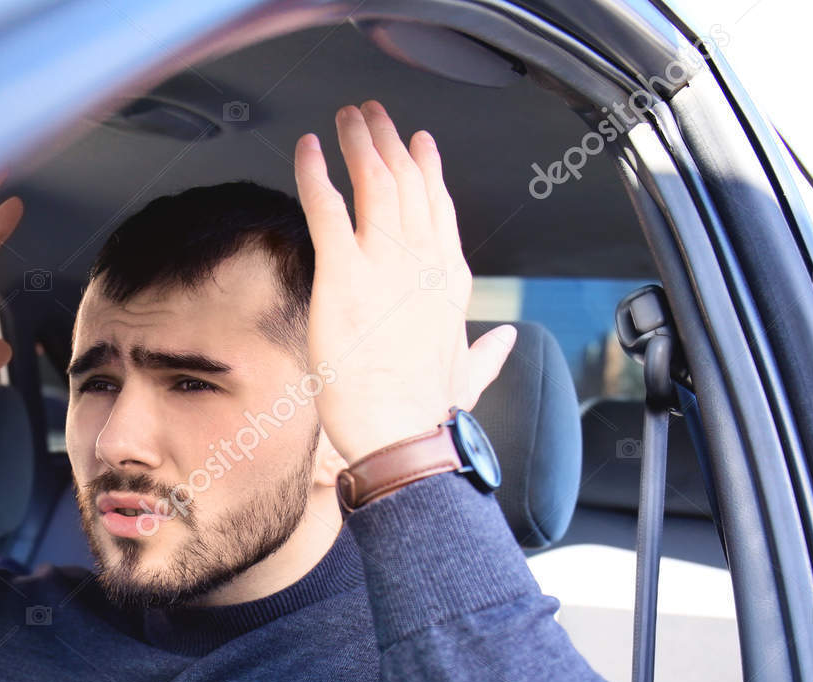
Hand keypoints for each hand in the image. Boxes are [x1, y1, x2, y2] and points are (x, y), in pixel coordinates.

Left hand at [293, 101, 516, 465]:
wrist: (403, 433)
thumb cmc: (428, 415)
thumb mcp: (467, 377)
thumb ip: (488, 353)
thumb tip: (506, 339)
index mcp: (448, 283)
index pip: (439, 212)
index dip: (428, 173)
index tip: (419, 145)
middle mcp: (421, 263)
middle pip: (408, 184)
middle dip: (389, 143)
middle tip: (374, 116)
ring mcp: (385, 264)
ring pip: (374, 184)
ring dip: (358, 143)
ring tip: (347, 118)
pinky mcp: (344, 274)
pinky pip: (327, 208)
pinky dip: (315, 173)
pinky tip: (307, 150)